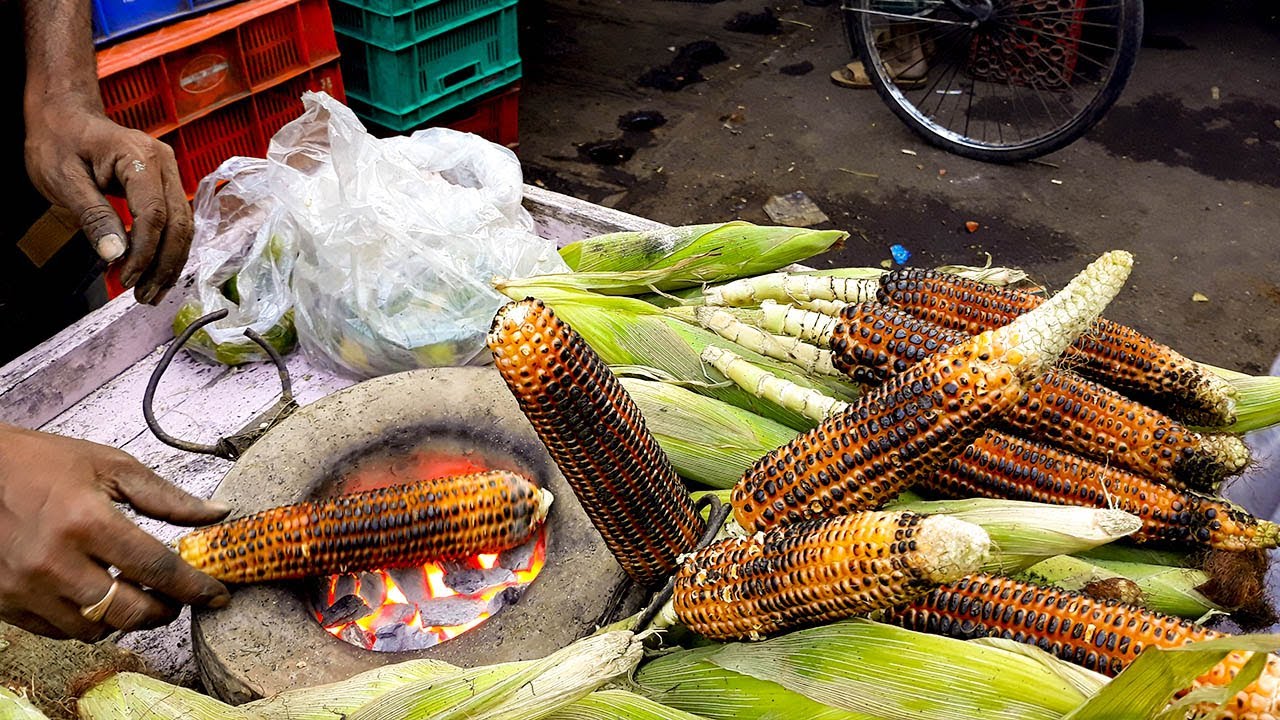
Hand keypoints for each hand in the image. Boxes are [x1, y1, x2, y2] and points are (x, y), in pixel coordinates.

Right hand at [0, 425, 230, 640]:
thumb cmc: (39, 463)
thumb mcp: (109, 466)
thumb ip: (166, 497)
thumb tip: (217, 514)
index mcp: (86, 522)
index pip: (157, 569)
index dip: (195, 587)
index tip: (217, 595)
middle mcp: (54, 562)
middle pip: (130, 613)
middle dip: (165, 611)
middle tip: (177, 598)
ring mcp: (26, 588)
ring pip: (95, 630)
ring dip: (125, 619)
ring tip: (136, 593)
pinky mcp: (6, 603)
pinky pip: (60, 631)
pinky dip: (88, 621)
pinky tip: (99, 595)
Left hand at [24, 100, 192, 304]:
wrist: (65, 116)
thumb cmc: (59, 141)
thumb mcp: (64, 180)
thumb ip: (93, 217)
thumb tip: (115, 254)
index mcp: (138, 157)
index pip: (154, 214)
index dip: (144, 252)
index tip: (126, 278)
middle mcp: (163, 163)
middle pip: (178, 224)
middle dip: (164, 265)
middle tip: (144, 295)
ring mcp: (169, 172)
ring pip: (183, 227)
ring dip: (170, 262)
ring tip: (151, 291)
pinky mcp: (165, 184)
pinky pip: (175, 221)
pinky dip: (167, 249)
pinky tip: (155, 270)